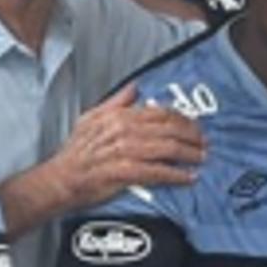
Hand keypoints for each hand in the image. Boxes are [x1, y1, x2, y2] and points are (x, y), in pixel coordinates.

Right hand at [60, 93, 204, 206]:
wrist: (61, 179)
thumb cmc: (76, 153)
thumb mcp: (92, 118)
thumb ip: (116, 102)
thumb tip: (134, 88)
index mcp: (120, 116)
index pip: (160, 112)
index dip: (182, 119)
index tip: (194, 127)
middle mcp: (125, 130)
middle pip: (169, 129)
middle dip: (192, 136)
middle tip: (205, 144)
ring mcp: (125, 151)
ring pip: (167, 148)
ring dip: (189, 155)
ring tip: (201, 159)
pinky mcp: (125, 172)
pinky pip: (158, 171)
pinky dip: (176, 175)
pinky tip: (188, 178)